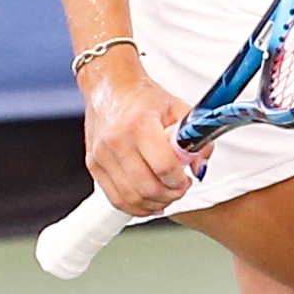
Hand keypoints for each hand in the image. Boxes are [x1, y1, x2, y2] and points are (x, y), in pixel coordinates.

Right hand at [80, 53, 212, 215]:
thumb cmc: (144, 98)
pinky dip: (135, 207)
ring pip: (131, 198)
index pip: (164, 167)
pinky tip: (148, 201)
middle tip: (179, 189)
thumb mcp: (178, 109)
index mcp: (140, 124)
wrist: (110, 86)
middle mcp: (117, 140)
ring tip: (165, 196)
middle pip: (147, 187)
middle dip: (170, 195)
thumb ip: (197, 139)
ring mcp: (102, 155)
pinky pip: (115, 198)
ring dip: (154, 204)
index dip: (179, 181)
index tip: (187, 180)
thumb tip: (200, 168)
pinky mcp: (93, 165)